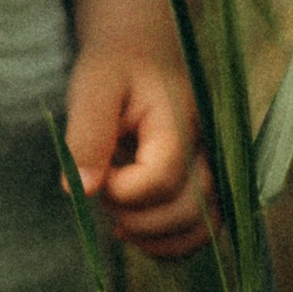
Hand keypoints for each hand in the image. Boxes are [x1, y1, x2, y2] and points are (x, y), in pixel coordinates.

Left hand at [62, 0, 210, 259]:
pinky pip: (204, 228)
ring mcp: (211, 168)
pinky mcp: (206, 182)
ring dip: (155, 237)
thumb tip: (81, 190)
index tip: (96, 169)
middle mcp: (206, 149)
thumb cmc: (114, 65)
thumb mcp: (92, 87)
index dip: (120, 189)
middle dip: (135, 216)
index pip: (160, 181)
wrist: (142, 48)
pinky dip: (172, 242)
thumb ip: (88, 136)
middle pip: (184, 211)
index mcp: (179, 122)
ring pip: (202, 228)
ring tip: (119, 221)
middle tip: (104, 191)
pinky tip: (136, 231)